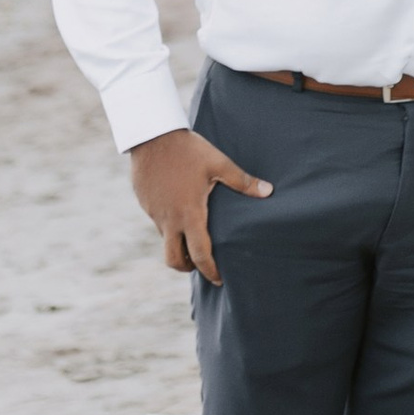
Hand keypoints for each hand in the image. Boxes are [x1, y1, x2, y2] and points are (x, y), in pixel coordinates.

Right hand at [128, 124, 268, 283]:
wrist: (152, 135)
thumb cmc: (188, 150)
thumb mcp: (218, 164)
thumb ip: (242, 181)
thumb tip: (268, 192)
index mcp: (190, 214)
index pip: (200, 254)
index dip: (210, 270)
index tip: (218, 279)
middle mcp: (169, 219)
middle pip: (173, 259)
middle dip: (187, 267)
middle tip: (201, 265)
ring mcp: (154, 212)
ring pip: (166, 238)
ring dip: (179, 242)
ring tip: (193, 234)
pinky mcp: (145, 203)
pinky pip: (158, 221)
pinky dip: (169, 224)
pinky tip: (179, 208)